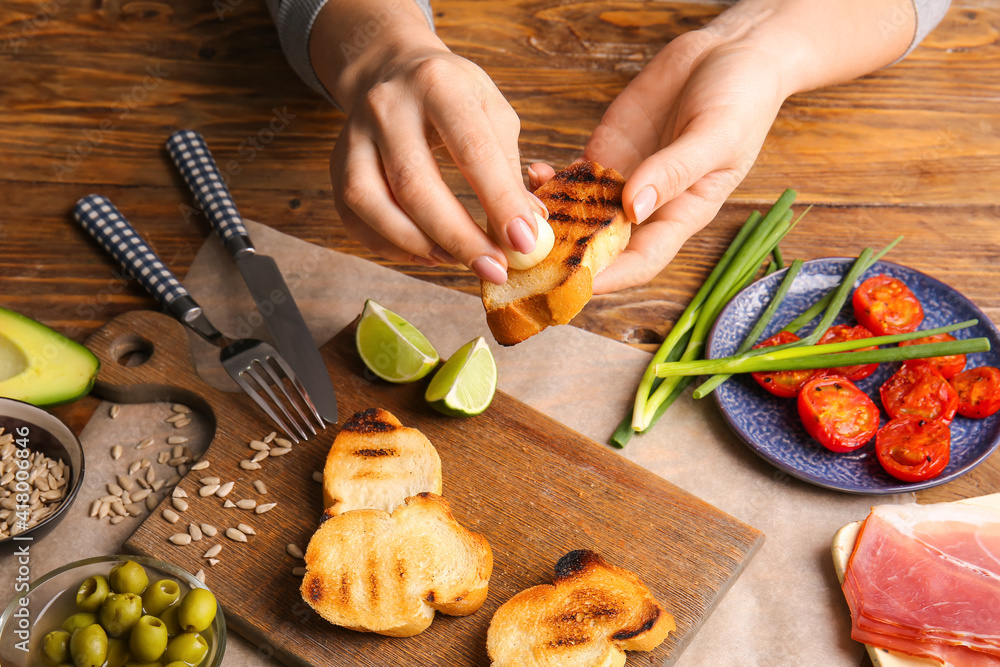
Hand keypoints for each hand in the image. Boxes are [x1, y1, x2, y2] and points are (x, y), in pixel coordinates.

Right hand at [311, 3, 543, 283]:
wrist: (394, 70)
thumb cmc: (454, 97)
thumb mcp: (493, 112)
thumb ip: (509, 169)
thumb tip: (528, 231)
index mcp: (438, 84)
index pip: (471, 149)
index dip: (499, 200)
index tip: (524, 242)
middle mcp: (387, 106)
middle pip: (415, 184)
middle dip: (459, 237)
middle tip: (494, 269)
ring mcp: (354, 135)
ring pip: (372, 204)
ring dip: (419, 245)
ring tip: (458, 261)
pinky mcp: (336, 164)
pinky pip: (354, 218)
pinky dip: (391, 246)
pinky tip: (425, 253)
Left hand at [530, 0, 914, 293]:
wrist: (729, 54)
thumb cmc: (741, 101)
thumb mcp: (717, 136)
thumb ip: (675, 171)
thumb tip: (634, 208)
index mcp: (681, 214)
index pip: (642, 261)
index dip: (610, 277)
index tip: (575, 285)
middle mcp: (646, 207)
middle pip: (602, 248)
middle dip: (566, 259)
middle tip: (527, 263)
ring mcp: (622, 181)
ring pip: (579, 216)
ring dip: (550, 222)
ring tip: (518, 219)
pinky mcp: (606, 153)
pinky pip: (571, 178)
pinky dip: (549, 182)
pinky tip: (530, 176)